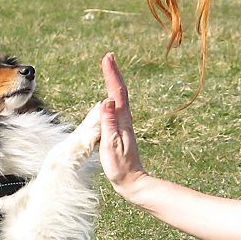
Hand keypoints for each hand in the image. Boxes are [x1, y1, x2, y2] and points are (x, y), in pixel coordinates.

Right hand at [99, 53, 147, 200]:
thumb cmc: (120, 168)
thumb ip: (108, 123)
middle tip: (108, 57)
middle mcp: (125, 120)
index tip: (107, 58)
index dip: (111, 74)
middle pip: (119, 91)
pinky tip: (110, 98)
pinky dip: (113, 96)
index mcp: (122, 121)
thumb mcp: (111, 146)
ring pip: (119, 98)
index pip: (116, 92)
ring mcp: (124, 125)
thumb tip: (107, 101)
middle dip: (113, 73)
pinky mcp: (122, 132)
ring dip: (114, 82)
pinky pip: (117, 108)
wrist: (133, 182)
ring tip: (109, 69)